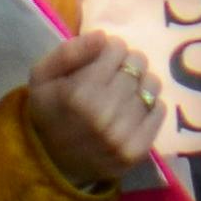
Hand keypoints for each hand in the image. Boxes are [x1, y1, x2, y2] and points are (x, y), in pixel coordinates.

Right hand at [26, 25, 163, 191]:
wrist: (53, 164)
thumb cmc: (48, 113)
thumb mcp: (41, 77)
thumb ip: (68, 52)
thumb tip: (103, 36)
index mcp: (79, 93)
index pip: (116, 48)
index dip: (110, 49)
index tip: (102, 59)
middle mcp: (103, 114)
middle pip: (137, 64)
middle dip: (126, 64)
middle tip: (114, 75)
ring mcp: (123, 135)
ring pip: (151, 85)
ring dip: (140, 83)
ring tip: (124, 92)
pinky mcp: (138, 150)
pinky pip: (159, 110)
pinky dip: (149, 105)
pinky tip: (131, 110)